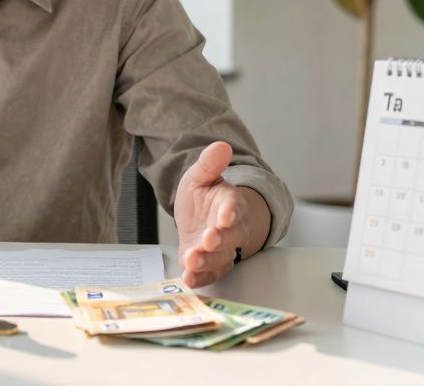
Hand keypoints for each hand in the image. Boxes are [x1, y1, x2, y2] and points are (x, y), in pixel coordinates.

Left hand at [173, 141, 267, 287]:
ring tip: (193, 260)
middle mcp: (229, 230)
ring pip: (219, 258)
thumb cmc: (203, 199)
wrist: (200, 220)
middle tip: (209, 240)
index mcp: (229, 204)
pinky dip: (200, 278)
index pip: (234, 207)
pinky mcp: (210, 265)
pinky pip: (209, 274)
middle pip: (230, 236)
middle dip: (220, 239)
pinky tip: (189, 279)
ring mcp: (220, 250)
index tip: (225, 216)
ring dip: (207, 261)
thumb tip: (221, 145)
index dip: (230, 212)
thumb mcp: (201, 177)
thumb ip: (209, 164)